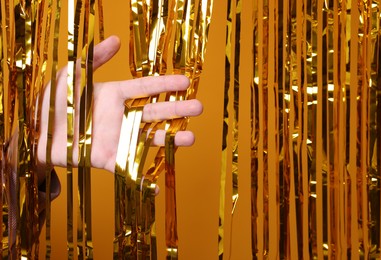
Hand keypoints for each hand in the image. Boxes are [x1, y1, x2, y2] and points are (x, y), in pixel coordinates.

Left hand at [37, 35, 202, 174]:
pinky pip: (128, 169)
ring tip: (190, 138)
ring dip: (170, 139)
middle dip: (177, 110)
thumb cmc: (52, 102)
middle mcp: (120, 117)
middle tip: (199, 107)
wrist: (35, 133)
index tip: (187, 82)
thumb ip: (93, 59)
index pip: (146, 88)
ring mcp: (116, 138)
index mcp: (114, 95)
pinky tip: (156, 186)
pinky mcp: (107, 159)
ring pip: (149, 139)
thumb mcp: (71, 75)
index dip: (166, 84)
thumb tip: (116, 39)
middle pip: (154, 112)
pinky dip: (142, 180)